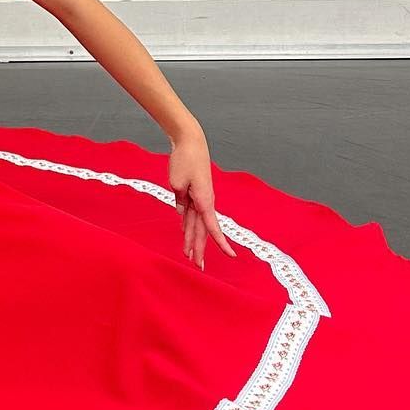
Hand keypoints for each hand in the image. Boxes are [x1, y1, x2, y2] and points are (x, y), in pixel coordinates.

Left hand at [168, 131, 236, 271]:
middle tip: (198, 266)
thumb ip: (180, 200)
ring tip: (189, 256)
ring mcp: (198, 199)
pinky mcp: (191, 195)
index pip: (212, 227)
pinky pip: (189, 215)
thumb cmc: (186, 160)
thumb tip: (181, 212)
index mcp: (204, 200)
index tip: (231, 256)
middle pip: (201, 230)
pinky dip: (186, 226)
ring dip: (191, 240)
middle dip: (199, 248)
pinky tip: (185, 236)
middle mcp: (203, 202)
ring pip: (194, 224)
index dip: (220, 242)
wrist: (190, 143)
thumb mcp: (177, 182)